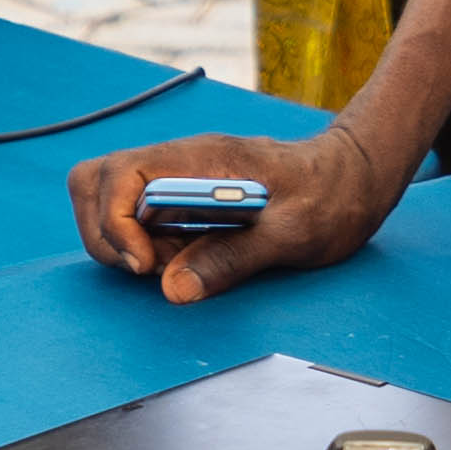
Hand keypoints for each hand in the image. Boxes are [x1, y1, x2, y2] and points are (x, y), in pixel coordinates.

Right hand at [70, 121, 401, 304]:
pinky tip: (183, 262)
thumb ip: (233, 258)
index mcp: (200, 159)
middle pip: (95, 181)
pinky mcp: (183, 201)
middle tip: (150, 268)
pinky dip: (144, 247)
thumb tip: (173, 289)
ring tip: (170, 267)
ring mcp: (177, 181)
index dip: (115, 222)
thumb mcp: (294, 232)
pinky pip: (138, 220)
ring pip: (109, 201)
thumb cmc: (332, 194)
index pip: (119, 173)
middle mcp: (179, 164)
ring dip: (123, 244)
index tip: (147, 264)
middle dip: (105, 235)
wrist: (355, 176)